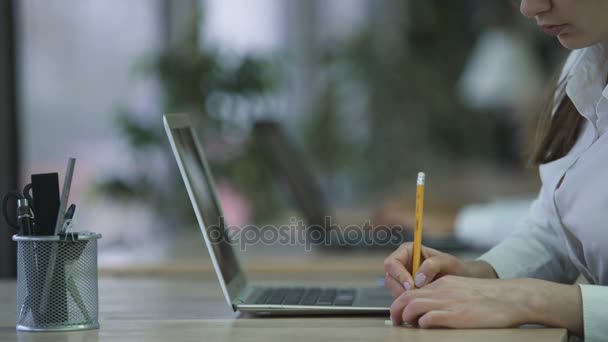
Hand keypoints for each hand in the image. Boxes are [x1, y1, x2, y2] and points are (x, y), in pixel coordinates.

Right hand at [383, 242, 468, 298]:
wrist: (461, 280)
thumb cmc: (454, 267)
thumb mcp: (446, 262)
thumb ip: (432, 265)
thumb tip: (417, 279)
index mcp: (407, 251)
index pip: (392, 263)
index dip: (399, 275)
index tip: (412, 286)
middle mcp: (401, 264)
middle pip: (390, 279)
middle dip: (402, 290)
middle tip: (418, 297)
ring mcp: (402, 279)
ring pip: (394, 291)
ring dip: (406, 298)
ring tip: (424, 299)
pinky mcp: (406, 291)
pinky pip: (401, 299)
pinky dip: (410, 304)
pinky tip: (423, 304)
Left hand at [390, 276, 533, 327]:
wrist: (511, 298)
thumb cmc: (490, 299)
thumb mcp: (462, 290)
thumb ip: (446, 296)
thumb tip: (431, 311)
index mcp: (443, 284)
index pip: (413, 290)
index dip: (401, 302)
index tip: (400, 313)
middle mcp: (442, 291)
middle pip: (407, 297)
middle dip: (396, 309)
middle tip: (395, 321)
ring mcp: (449, 302)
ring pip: (414, 306)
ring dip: (405, 317)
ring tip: (404, 325)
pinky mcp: (457, 315)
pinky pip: (430, 317)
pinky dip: (422, 323)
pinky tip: (423, 327)